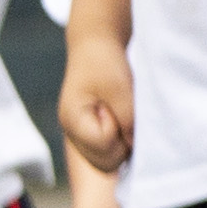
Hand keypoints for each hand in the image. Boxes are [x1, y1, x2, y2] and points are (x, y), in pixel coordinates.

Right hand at [59, 37, 134, 173]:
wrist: (94, 44)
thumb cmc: (105, 63)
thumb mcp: (121, 90)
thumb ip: (128, 122)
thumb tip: (135, 148)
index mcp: (73, 120)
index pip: (103, 147)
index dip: (119, 131)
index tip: (117, 107)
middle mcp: (71, 132)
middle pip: (104, 163)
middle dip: (122, 145)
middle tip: (124, 116)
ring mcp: (78, 134)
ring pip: (106, 161)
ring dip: (121, 145)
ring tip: (122, 118)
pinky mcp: (87, 131)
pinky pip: (105, 153)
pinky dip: (118, 143)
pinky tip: (120, 122)